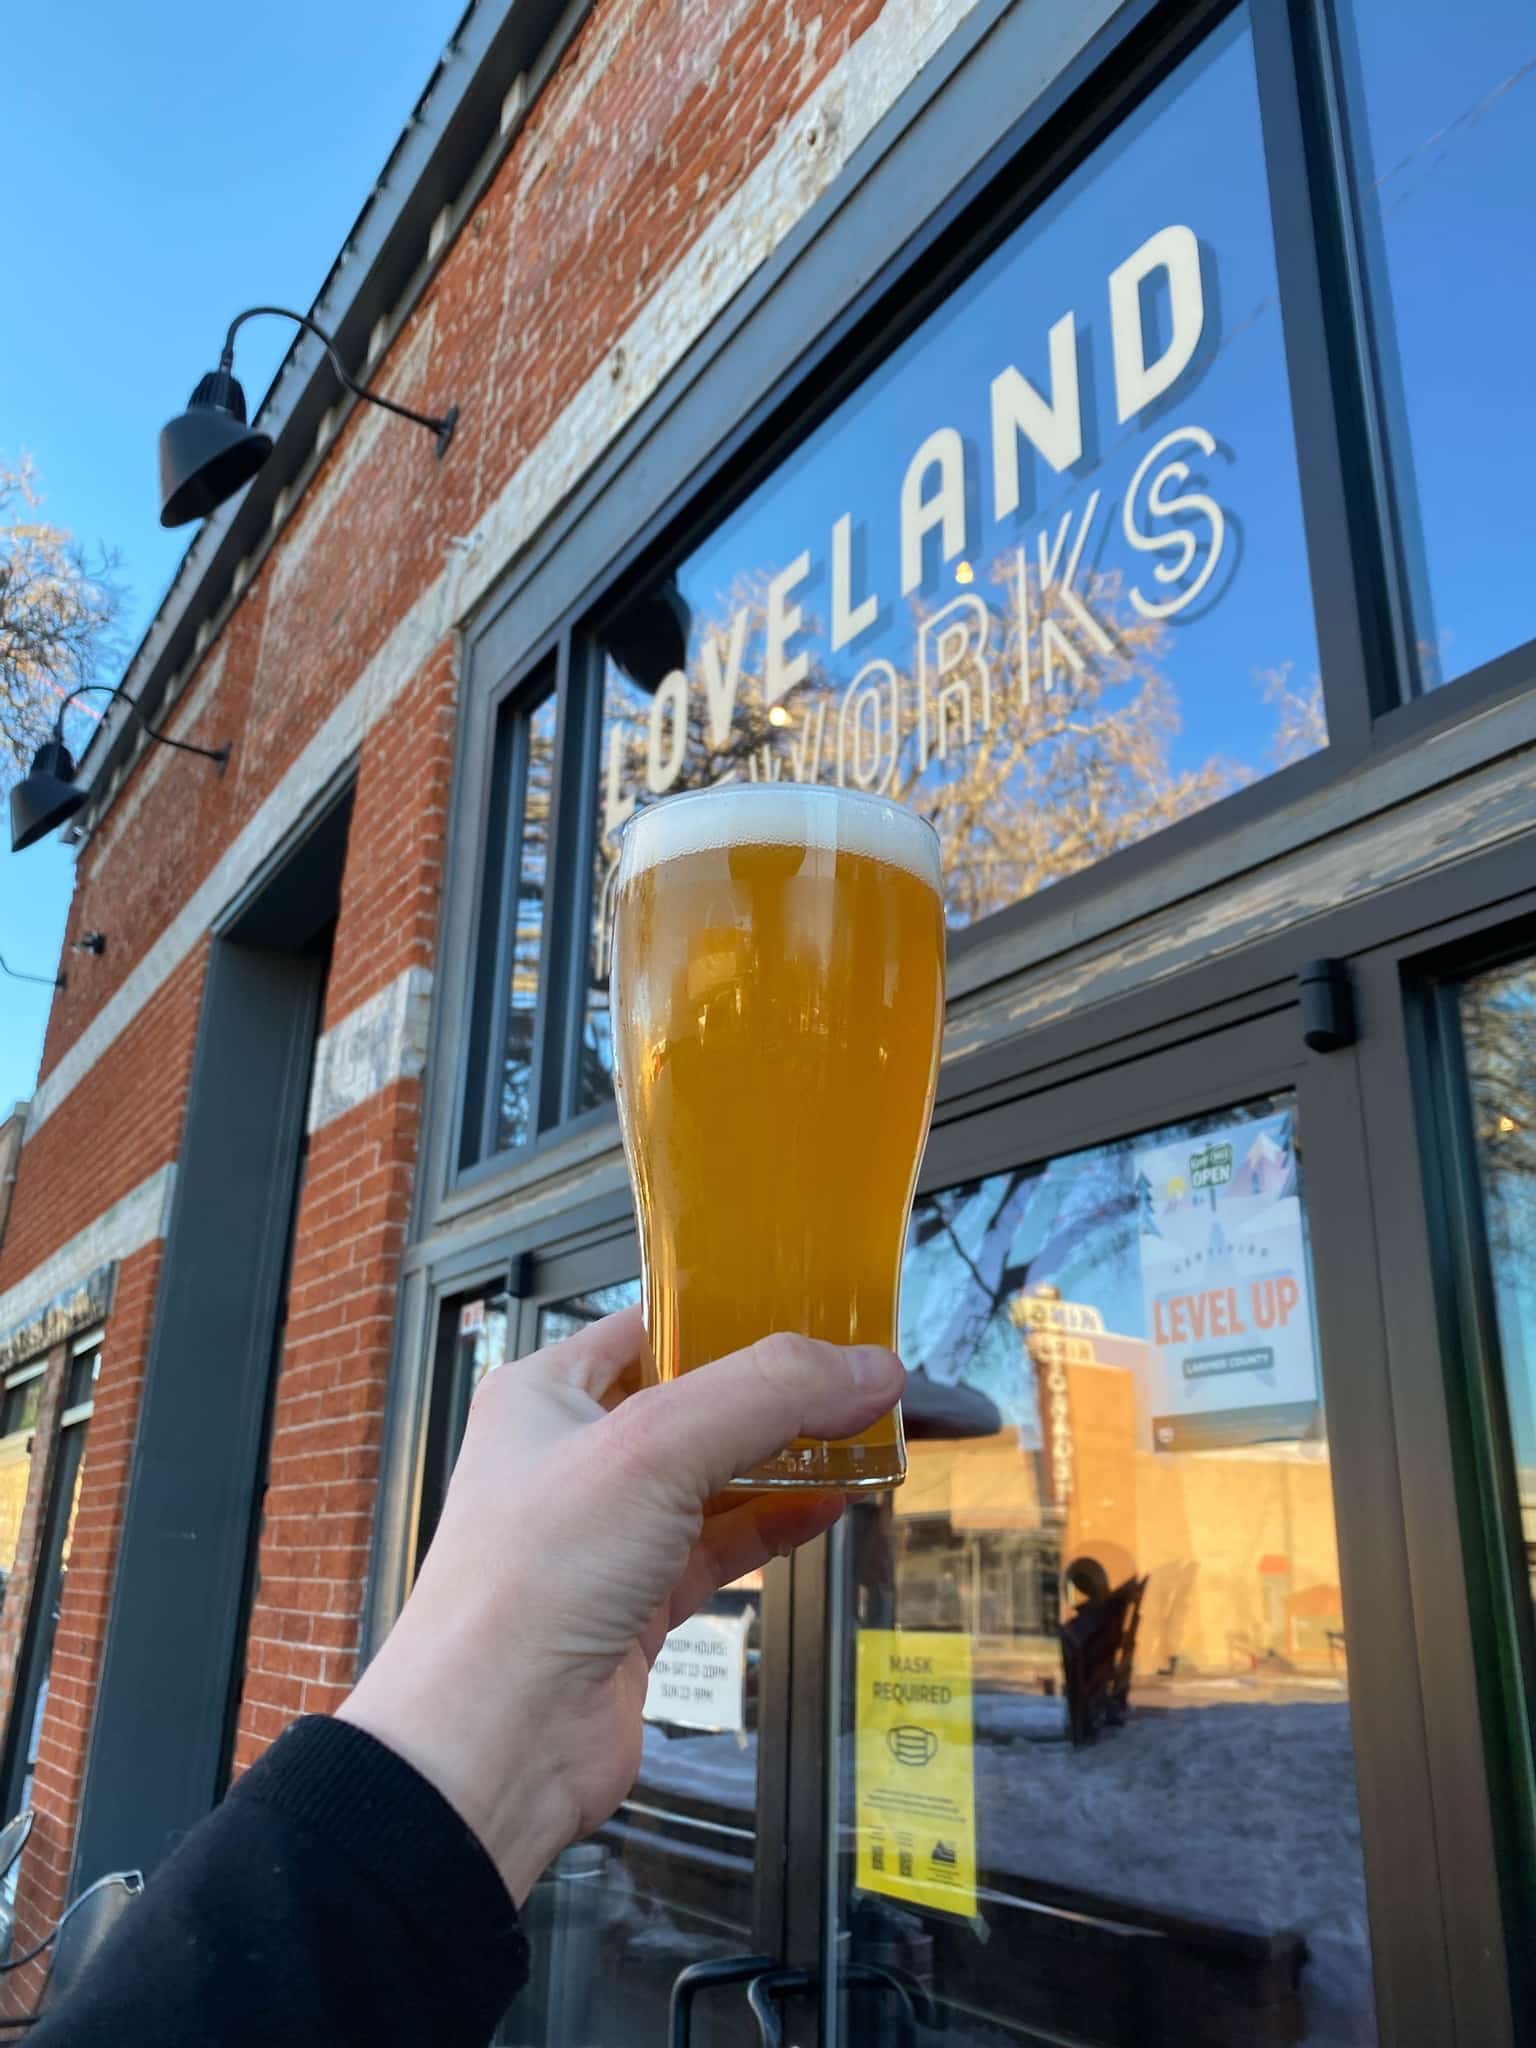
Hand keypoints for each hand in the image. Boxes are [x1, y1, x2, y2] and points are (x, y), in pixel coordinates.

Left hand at [339, 1306, 903, 1902]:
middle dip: (775, 1393)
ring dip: (787, 1459)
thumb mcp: (653, 1449)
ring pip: (715, 1477)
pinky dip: (777, 1524)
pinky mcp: (637, 1604)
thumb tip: (870, 1367)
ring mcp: (606, 1534)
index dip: (731, 1314)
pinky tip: (833, 1505)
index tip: (815, 1307)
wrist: (494, 1743)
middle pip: (694, 1402)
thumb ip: (767, 1395)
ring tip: (866, 1436)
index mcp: (545, 1393)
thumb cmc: (530, 1581)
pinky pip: (722, 1545)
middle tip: (858, 1376)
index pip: (652, 1327)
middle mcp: (571, 1456)